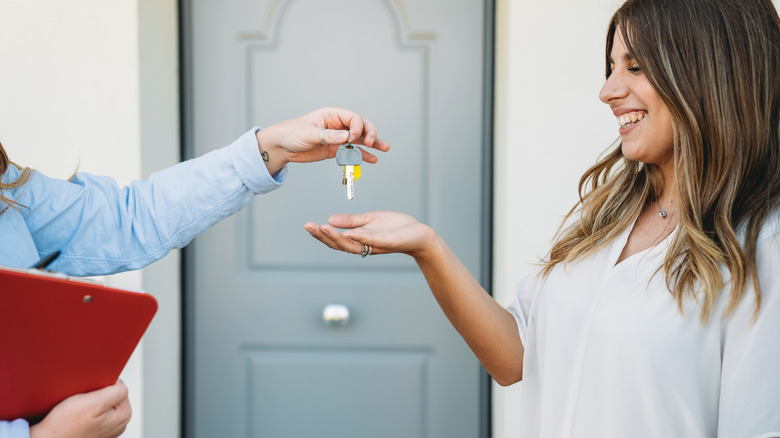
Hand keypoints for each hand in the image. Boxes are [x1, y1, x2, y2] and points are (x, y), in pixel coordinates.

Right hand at [30, 381, 131, 437]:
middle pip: (111, 394)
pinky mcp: (96, 430)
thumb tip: (121, 384)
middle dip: (98, 392)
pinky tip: (76, 414)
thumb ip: (116, 392)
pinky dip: (85, 409)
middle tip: (82, 399)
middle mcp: (120, 423)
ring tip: (78, 407)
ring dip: (90, 400)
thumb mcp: (94, 403)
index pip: (119, 386)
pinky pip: (93, 412)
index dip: (103, 384)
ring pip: (102, 402)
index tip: (90, 392)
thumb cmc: (65, 425)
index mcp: (124, 415)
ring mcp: (109, 428)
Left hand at [256, 107, 389, 174]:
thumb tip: (346, 137)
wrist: (281, 147)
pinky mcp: (335, 150)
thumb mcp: (309, 133)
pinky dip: (362, 156)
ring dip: (372, 144)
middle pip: (361, 126)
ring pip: (360, 140)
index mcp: (332, 115)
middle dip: (369, 133)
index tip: (354, 138)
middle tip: (372, 142)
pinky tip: (372, 159)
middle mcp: (338, 125)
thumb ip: (328, 135)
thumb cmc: (291, 133)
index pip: (353, 118)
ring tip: (384, 148)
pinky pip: (352, 152)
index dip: (358, 127)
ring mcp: (338, 138)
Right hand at [304, 211, 436, 257]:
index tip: (308, 225)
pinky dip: (360, 237)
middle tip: (309, 226)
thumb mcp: (369, 220)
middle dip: (323, 236)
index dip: (321, 234)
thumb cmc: (395, 228)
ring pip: (352, 245)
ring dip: (337, 237)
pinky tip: (349, 233)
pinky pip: (372, 241)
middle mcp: (364, 246)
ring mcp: (376, 245)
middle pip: (339, 245)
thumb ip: (351, 221)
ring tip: (323, 228)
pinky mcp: (389, 242)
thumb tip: (329, 219)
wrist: (419, 234)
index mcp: (358, 240)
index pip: (335, 239)